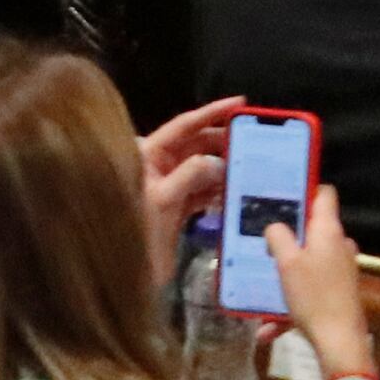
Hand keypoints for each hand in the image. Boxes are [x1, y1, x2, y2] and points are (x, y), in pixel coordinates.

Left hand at [138, 91, 240, 291]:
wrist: (126, 275)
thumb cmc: (136, 232)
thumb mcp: (164, 199)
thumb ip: (192, 174)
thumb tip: (218, 162)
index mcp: (145, 156)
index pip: (182, 126)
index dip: (211, 113)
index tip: (241, 104)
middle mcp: (155, 167)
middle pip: (195, 144)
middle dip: (223, 143)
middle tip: (253, 141)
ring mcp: (167, 186)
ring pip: (203, 167)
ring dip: (225, 167)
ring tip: (250, 165)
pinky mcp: (176, 205)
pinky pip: (204, 188)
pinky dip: (220, 188)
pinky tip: (236, 190)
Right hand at [271, 185, 374, 379]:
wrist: (339, 339)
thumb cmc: (313, 295)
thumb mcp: (288, 263)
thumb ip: (279, 237)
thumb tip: (276, 224)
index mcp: (329, 231)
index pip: (324, 194)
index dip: (305, 189)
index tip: (281, 193)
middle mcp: (339, 244)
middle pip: (312, 229)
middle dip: (286, 235)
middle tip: (259, 239)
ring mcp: (341, 267)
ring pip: (306, 262)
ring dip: (282, 275)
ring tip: (256, 283)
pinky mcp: (338, 290)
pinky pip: (308, 289)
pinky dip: (288, 302)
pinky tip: (267, 327)